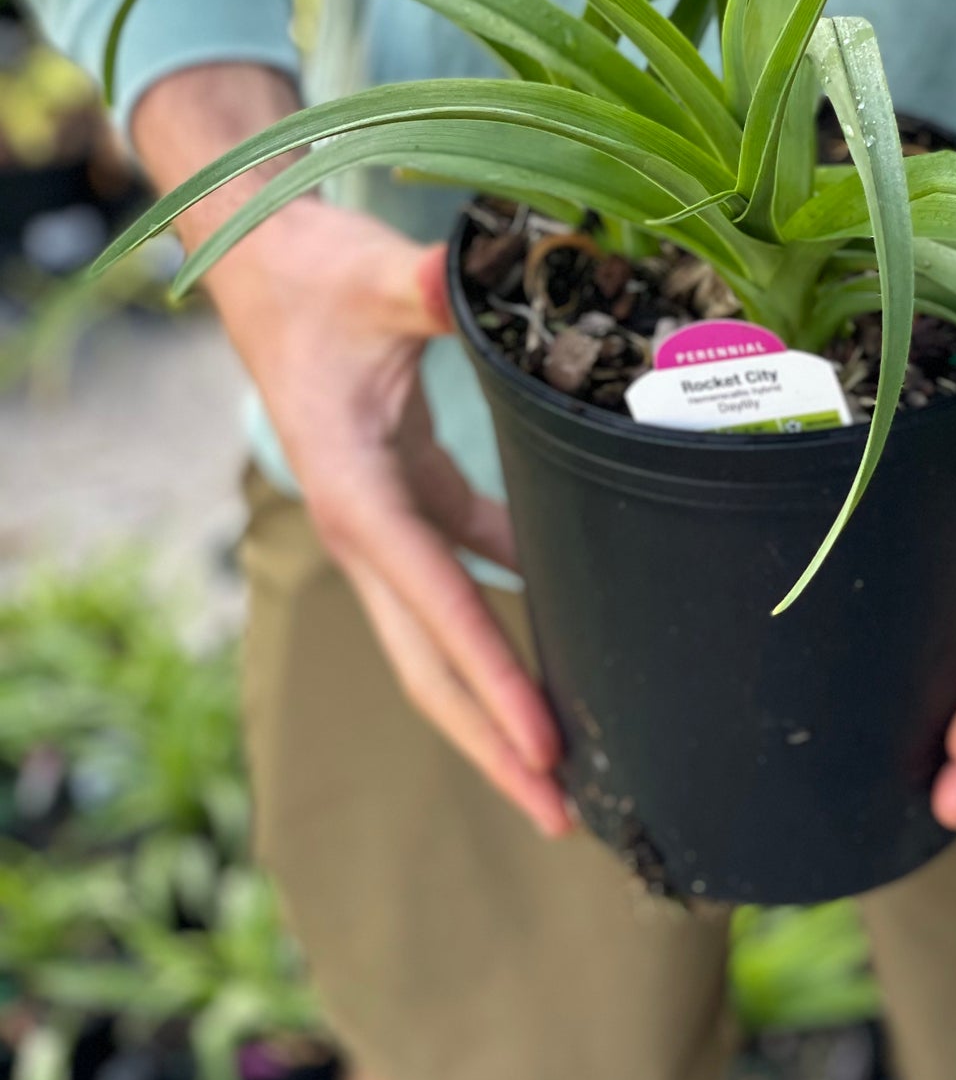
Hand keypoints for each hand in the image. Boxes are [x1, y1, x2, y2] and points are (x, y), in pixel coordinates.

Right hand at [134, 66, 568, 836]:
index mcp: (357, 494)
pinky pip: (462, 576)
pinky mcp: (406, 499)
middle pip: (429, 666)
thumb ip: (430, 284)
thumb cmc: (312, 273)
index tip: (545, 742)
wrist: (261, 263)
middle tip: (564, 817)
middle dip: (492, 743)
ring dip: (496, 701)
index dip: (493, 675)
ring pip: (440, 638)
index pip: (437, 604)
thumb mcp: (375, 275)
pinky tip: (570, 631)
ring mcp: (384, 524)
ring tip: (565, 770)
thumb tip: (475, 270)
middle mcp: (365, 529)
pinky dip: (507, 615)